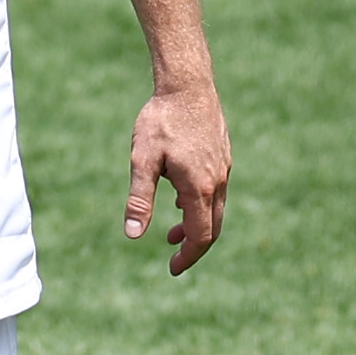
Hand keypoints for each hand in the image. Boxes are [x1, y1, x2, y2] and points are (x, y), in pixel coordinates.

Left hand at [124, 83, 230, 274]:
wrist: (187, 86)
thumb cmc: (161, 122)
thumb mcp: (142, 161)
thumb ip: (139, 200)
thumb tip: (133, 235)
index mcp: (198, 188)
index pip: (200, 236)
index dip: (188, 257)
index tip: (172, 268)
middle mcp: (217, 181)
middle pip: (212, 228)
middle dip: (194, 247)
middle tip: (174, 259)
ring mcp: (222, 168)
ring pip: (215, 210)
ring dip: (195, 226)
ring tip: (171, 235)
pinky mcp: (221, 157)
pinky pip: (215, 192)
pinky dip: (200, 206)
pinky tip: (180, 200)